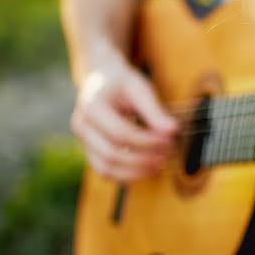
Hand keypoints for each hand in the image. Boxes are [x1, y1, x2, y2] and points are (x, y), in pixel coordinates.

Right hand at [70, 54, 176, 181]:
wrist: (100, 79)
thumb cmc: (121, 83)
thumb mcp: (139, 88)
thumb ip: (154, 110)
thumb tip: (172, 131)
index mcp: (91, 106)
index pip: (120, 133)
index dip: (147, 140)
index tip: (169, 139)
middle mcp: (81, 126)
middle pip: (111, 153)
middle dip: (143, 157)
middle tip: (167, 152)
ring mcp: (82, 141)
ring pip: (105, 168)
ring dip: (135, 172)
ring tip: (159, 165)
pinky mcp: (89, 151)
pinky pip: (105, 171)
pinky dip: (127, 175)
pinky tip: (147, 169)